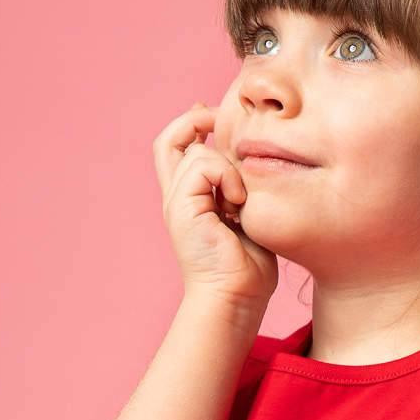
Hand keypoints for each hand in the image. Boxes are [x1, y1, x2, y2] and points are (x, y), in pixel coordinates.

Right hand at [154, 101, 277, 313]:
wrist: (236, 298)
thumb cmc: (249, 267)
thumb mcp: (249, 215)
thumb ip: (242, 186)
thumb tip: (252, 158)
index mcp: (190, 200)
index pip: (179, 149)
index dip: (194, 126)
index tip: (219, 121)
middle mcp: (177, 198)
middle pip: (167, 141)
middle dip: (195, 122)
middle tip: (221, 124)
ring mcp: (176, 203)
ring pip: (194, 150)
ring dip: (226, 164)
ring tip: (242, 197)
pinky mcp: (181, 208)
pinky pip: (201, 164)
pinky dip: (225, 175)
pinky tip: (239, 202)